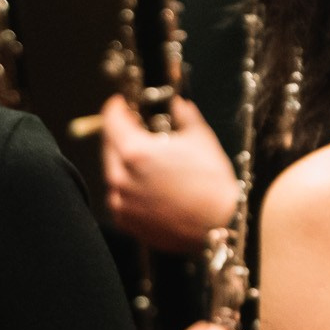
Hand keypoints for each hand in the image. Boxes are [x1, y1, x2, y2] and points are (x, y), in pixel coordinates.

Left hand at [100, 94, 241, 253]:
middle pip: (109, 146)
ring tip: (147, 160)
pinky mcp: (126, 221)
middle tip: (137, 130)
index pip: (111, 120)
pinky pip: (120, 197)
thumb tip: (178, 104)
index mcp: (135, 152)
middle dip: (121, 135)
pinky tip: (148, 185)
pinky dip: (129, 187)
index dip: (116, 107)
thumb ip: (183, 115)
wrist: (219, 225)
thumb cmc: (211, 182)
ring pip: (113, 173)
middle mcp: (120, 177)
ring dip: (124, 162)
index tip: (121, 104)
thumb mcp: (200, 137)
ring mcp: (121, 202)